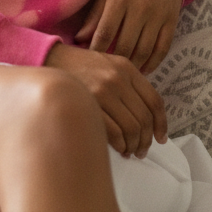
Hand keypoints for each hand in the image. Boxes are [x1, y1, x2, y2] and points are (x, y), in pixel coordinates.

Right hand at [45, 42, 166, 156]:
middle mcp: (117, 78)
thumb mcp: (108, 63)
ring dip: (133, 145)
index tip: (161, 138)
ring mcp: (103, 91)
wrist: (49, 59)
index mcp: (126, 68)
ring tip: (129, 152)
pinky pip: (113, 132)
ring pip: (131, 128)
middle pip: (144, 118)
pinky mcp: (89, 103)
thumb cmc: (79, 66)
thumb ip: (128, 82)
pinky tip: (118, 149)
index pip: (154, 100)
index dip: (161, 124)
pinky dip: (120, 145)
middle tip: (142, 151)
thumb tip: (145, 115)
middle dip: (146, 140)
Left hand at [75, 0, 181, 73]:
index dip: (96, 50)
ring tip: (122, 73)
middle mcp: (140, 8)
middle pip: (125, 45)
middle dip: (113, 61)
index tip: (89, 61)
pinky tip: (143, 69)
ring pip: (144, 50)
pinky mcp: (172, 21)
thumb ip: (95, 12)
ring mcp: (158, 16)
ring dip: (133, 66)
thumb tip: (80, 38)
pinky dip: (153, 63)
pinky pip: (163, 48)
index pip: (106, 31)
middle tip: (105, 72)